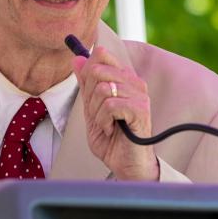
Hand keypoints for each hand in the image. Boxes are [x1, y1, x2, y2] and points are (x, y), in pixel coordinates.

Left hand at [73, 48, 159, 180]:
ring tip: (106, 124)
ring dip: (97, 112)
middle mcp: (134, 82)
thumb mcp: (91, 108)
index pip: (101, 55)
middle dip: (89, 97)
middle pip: (97, 70)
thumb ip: (86, 84)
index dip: (87, 76)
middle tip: (98, 114)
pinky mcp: (140, 109)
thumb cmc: (111, 138)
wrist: (125, 163)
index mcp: (123, 78)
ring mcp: (139, 94)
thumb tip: (77, 59)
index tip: (91, 97)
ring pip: (102, 89)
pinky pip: (110, 105)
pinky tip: (111, 129)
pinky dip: (104, 120)